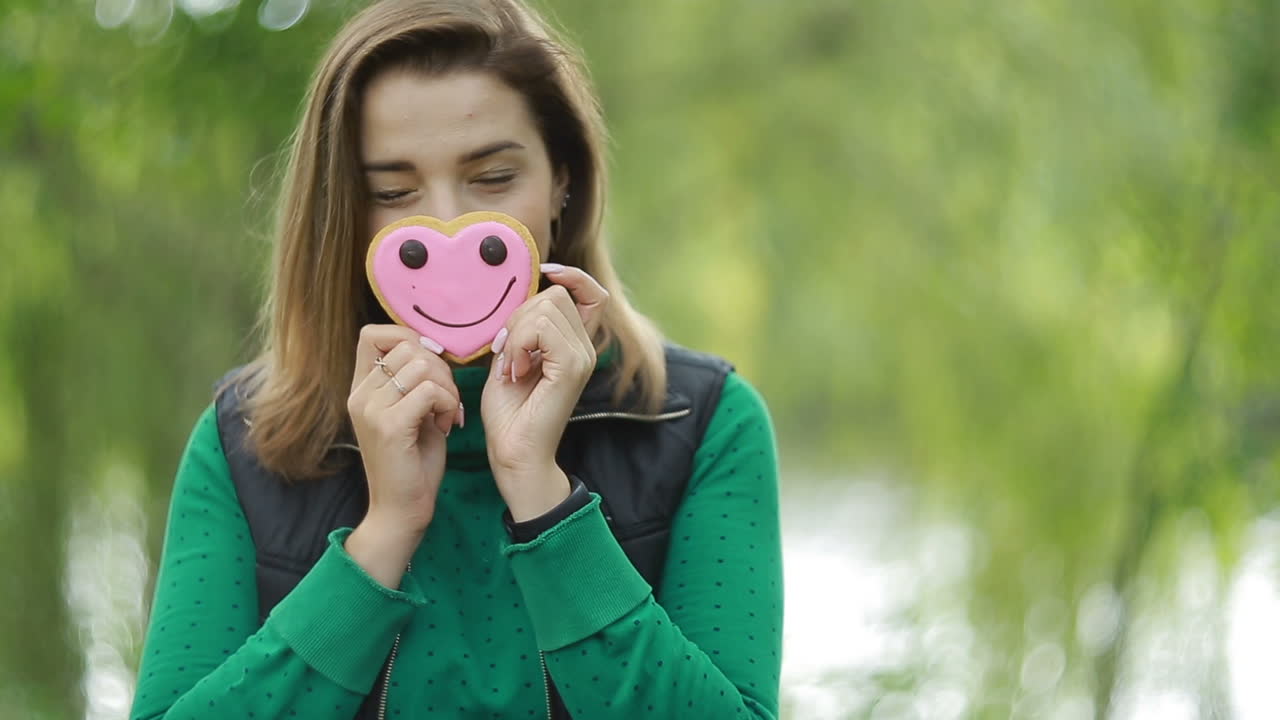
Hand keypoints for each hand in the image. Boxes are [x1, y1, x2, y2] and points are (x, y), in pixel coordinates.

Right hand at [347, 324, 461, 536]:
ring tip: (447, 414)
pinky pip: (430, 390)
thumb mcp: (412, 411)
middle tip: (447, 401)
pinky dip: (449, 404)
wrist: (401, 511)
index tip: (431, 368)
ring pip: (422, 365)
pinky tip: (447, 425)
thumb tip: (433, 348)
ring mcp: (371, 409)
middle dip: (440, 368)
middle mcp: (360, 394)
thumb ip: (414, 380)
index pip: (373, 333)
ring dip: (448, 388)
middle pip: (408, 346)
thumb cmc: (412, 462)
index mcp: (361, 388)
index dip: (408, 338)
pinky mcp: (389, 425)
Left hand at [481, 264, 608, 519]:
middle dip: (520, 316)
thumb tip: (524, 295)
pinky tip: (515, 371)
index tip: (544, 276)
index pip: (590, 292)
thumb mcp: (513, 356)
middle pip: (555, 295)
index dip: (571, 276)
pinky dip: (518, 344)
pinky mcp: (571, 368)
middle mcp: (585, 348)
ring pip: (546, 307)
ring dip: (515, 333)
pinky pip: (540, 329)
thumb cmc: (509, 412)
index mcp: (575, 344)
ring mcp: (582, 357)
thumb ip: (523, 327)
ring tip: (511, 366)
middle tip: (508, 354)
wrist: (513, 453)